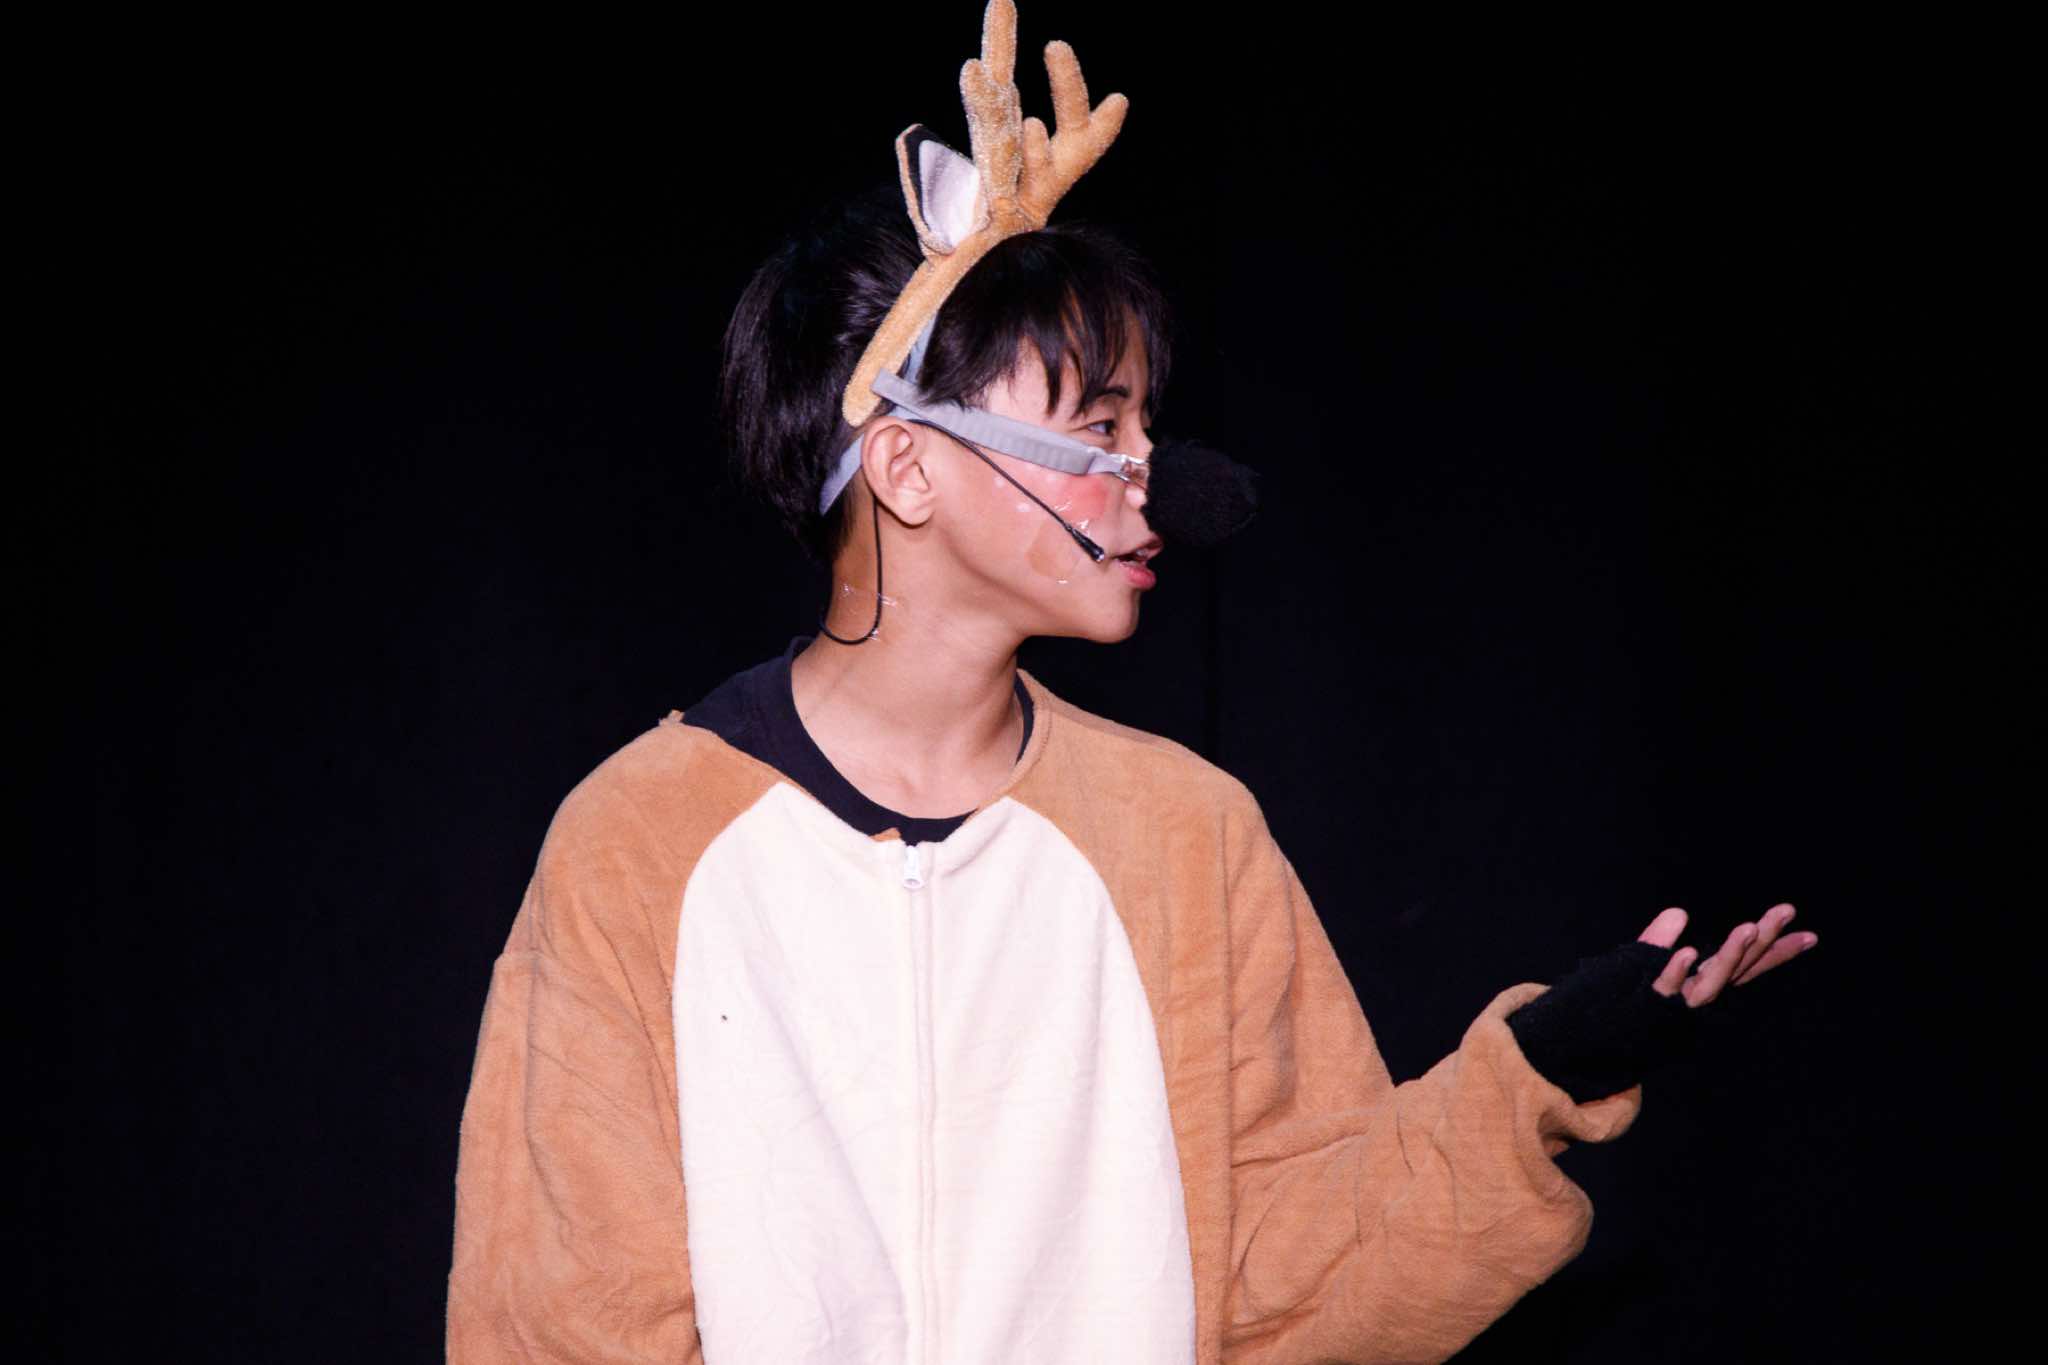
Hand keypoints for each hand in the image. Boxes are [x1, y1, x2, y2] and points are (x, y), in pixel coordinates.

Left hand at [1637, 904, 1815, 1007]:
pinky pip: (1666, 987)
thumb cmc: (1625, 1002)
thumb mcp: (1645, 960)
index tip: (1810, 935)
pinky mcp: (1653, 1004)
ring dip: (1732, 953)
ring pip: (1713, 980)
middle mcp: (1700, 993)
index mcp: (1703, 980)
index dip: (1777, 950)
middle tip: (1787, 910)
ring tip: (1749, 927)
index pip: (1747, 963)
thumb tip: (1680, 912)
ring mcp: (1680, 1002)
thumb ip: (1662, 937)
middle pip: (1740, 965)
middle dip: (1765, 939)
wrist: (1597, 1040)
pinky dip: (1677, 970)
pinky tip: (1687, 951)